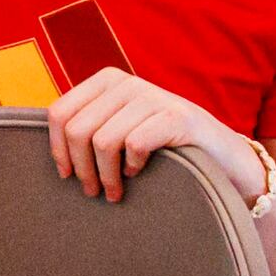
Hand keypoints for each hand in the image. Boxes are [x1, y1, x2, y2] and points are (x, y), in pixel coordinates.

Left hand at [45, 65, 244, 202]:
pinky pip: (135, 144)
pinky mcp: (178, 116)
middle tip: (93, 192)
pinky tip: (138, 174)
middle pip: (78, 130)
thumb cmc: (163, 147)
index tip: (67, 176)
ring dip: (105, 176)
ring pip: (103, 141)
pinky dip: (132, 166)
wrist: (223, 155)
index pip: (59, 112)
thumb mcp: (121, 128)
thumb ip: (90, 127)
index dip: (57, 149)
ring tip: (114, 193)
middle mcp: (127, 82)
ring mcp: (154, 96)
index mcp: (106, 81)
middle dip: (82, 168)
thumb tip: (51, 152)